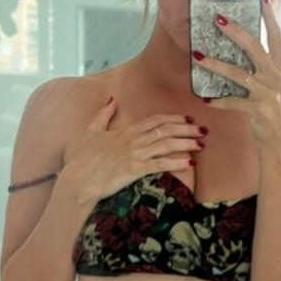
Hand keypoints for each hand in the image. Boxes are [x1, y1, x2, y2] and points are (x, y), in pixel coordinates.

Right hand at [62, 99, 203, 203]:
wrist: (78, 180)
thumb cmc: (83, 159)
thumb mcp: (91, 131)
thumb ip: (103, 115)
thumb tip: (111, 100)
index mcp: (126, 130)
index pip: (155, 120)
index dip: (173, 118)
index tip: (187, 118)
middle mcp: (133, 140)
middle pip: (166, 130)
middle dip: (187, 129)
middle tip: (202, 130)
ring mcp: (135, 154)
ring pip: (167, 144)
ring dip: (187, 143)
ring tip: (201, 144)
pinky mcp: (135, 169)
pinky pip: (161, 164)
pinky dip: (176, 162)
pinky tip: (189, 163)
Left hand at [195, 0, 280, 149]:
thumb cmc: (277, 114)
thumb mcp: (277, 88)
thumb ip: (265, 71)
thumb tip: (245, 53)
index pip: (277, 37)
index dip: (270, 17)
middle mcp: (277, 78)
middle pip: (255, 48)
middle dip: (236, 32)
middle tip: (218, 20)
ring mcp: (268, 94)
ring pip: (238, 73)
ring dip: (215, 64)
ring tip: (197, 56)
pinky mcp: (258, 110)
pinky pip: (232, 102)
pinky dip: (218, 100)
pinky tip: (206, 99)